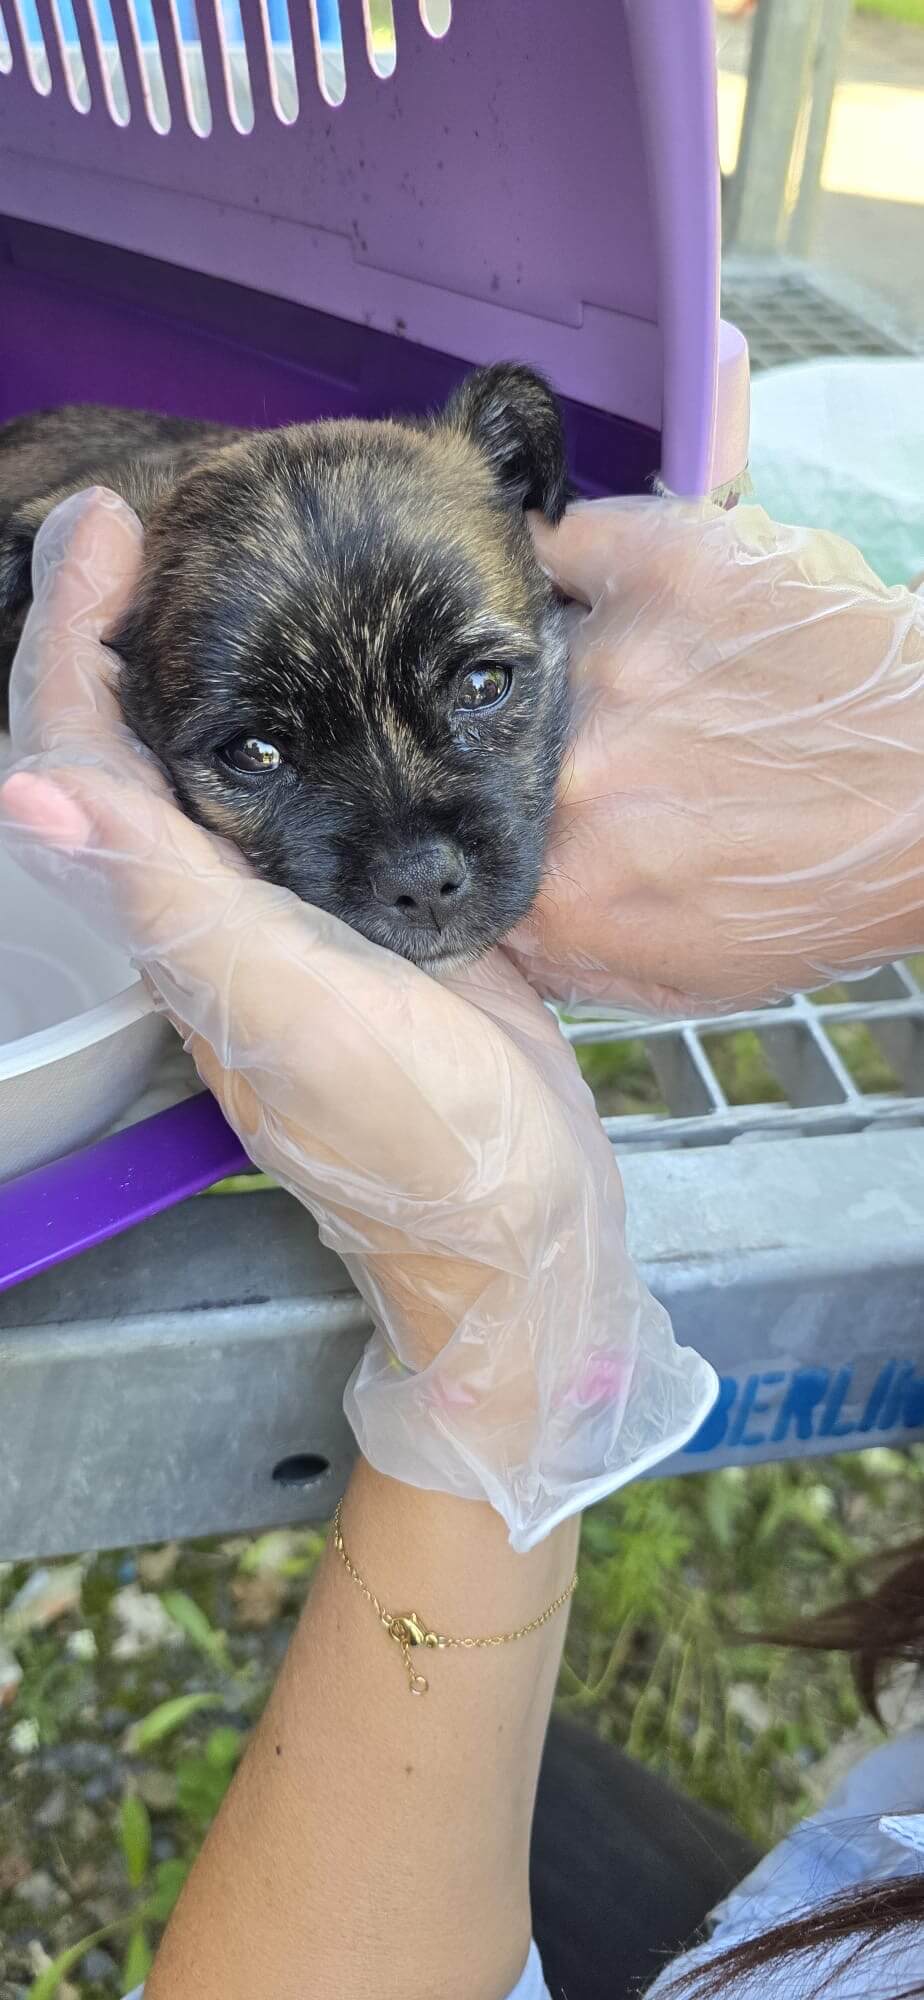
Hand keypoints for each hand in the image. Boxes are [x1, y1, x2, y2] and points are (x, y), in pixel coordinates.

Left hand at [0, 489, 714, 1550]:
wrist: (527, 1219)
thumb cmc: (408, 1136)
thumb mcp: (286, 1011)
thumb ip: (168, 901)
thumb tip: (22, 790)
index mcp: (177, 918)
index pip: (85, 756)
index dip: (72, 633)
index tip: (108, 517)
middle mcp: (220, 903)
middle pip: (141, 741)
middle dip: (131, 618)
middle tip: (178, 501)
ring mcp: (302, 906)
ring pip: (234, 755)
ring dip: (218, 650)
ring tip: (252, 545)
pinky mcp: (384, 908)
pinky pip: (329, 787)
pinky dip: (324, 709)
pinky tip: (362, 655)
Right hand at [511, 499, 923, 1013]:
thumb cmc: (838, 881)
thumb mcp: (697, 977)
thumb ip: (574, 956)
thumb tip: (507, 922)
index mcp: (562, 886)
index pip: (462, 856)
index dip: (488, 836)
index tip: (526, 822)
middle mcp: (566, 771)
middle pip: (480, 751)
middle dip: (535, 754)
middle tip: (616, 755)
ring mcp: (612, 657)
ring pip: (521, 652)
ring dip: (562, 666)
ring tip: (649, 684)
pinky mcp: (665, 564)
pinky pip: (560, 544)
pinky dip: (568, 563)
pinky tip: (616, 597)